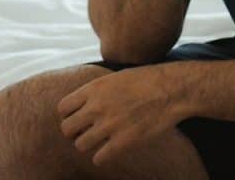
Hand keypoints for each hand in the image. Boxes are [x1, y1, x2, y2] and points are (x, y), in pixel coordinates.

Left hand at [57, 64, 190, 166]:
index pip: (62, 109)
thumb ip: (97, 90)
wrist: (172, 90)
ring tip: (101, 140)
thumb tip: (83, 101)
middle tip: (87, 131)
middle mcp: (97, 107)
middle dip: (75, 132)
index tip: (79, 117)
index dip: (69, 115)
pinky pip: (98, 158)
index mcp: (94, 89)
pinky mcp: (123, 141)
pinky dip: (102, 157)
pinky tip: (111, 150)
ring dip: (89, 144)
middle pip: (67, 129)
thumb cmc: (147, 80)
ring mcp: (109, 125)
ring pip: (80, 145)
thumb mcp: (116, 77)